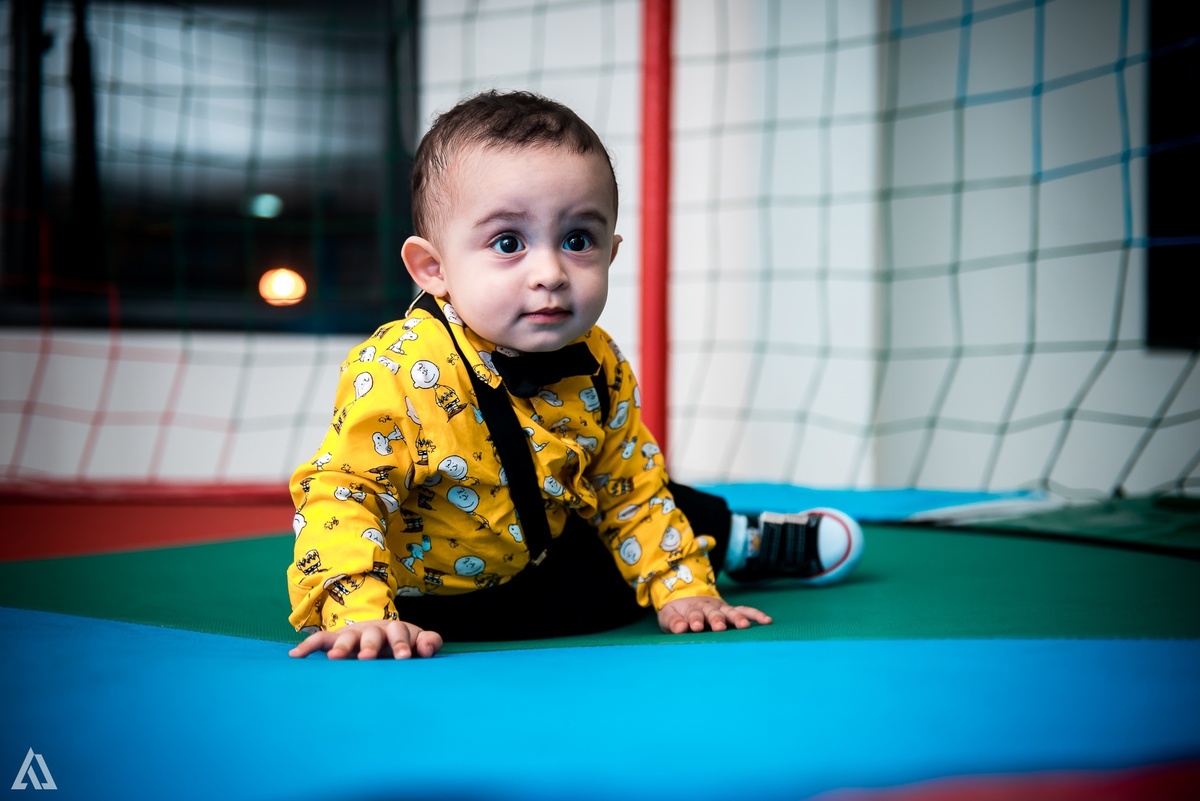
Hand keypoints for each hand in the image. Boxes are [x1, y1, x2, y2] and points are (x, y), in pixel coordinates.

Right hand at [289, 619, 442, 659]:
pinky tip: (296, 656)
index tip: (404, 657)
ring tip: (336, 658)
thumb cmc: (401, 645)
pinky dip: (308, 646)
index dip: (402, 644)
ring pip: (347, 637)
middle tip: (368, 657)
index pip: (400, 633)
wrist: (379, 637)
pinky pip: (320, 640)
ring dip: (342, 646)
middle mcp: (374, 630)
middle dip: (370, 645)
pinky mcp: (335, 640)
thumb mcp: (417, 643)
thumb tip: (427, 647)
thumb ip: (428, 643)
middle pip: (372, 633)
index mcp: (396, 631)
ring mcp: (354, 634)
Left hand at [657, 595, 771, 633]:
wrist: (685, 598)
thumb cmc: (678, 614)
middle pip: (713, 613)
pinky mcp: (731, 610)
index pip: (693, 614)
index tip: (696, 626)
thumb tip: (680, 627)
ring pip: (730, 612)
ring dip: (737, 618)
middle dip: (717, 620)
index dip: (694, 620)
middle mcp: (709, 607)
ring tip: (744, 626)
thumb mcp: (669, 616)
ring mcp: (721, 609)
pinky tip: (766, 620)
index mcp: (691, 609)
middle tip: (719, 627)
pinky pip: (745, 611)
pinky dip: (755, 615)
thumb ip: (674, 622)